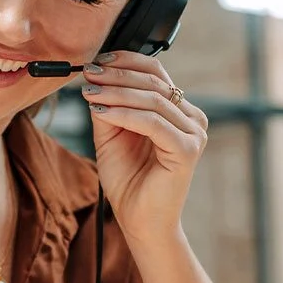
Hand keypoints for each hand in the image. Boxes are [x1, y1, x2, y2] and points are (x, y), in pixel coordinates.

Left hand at [81, 51, 206, 245]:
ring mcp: (194, 134)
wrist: (140, 221)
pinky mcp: (187, 150)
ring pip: (152, 100)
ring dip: (116, 92)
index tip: (96, 62)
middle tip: (89, 73)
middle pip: (154, 82)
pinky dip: (123, 114)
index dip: (126, 61)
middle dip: (117, 75)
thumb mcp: (112, 135)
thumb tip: (94, 78)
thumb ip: (108, 106)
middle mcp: (192, 119)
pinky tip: (100, 111)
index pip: (156, 72)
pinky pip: (152, 123)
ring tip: (90, 92)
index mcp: (178, 111)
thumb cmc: (129, 181)